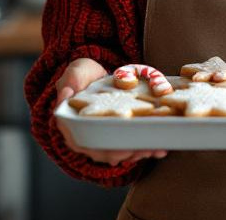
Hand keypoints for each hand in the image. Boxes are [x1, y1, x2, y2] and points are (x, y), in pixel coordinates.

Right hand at [53, 57, 168, 165]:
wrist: (94, 76)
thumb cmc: (84, 74)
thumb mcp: (77, 71)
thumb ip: (70, 80)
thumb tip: (65, 94)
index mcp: (70, 124)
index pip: (84, 142)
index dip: (103, 149)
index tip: (121, 151)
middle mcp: (84, 137)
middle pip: (105, 152)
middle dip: (126, 153)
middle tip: (145, 149)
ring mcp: (100, 139)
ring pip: (118, 154)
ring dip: (137, 153)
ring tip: (156, 149)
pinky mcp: (115, 138)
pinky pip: (128, 148)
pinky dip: (144, 150)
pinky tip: (159, 150)